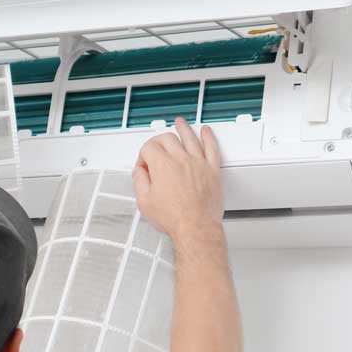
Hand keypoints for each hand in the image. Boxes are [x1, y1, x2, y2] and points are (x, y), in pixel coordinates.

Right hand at [133, 118, 222, 241]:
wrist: (196, 228)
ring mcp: (198, 163)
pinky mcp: (212, 170)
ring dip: (182, 128)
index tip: (144, 167)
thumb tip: (140, 171)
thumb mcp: (144, 202)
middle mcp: (181, 160)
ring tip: (180, 123)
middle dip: (159, 140)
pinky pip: (212, 148)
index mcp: (163, 166)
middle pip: (168, 138)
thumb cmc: (174, 219)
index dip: (143, 156)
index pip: (149, 148)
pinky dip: (209, 137)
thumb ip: (139, 181)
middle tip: (157, 147)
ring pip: (190, 137)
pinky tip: (206, 131)